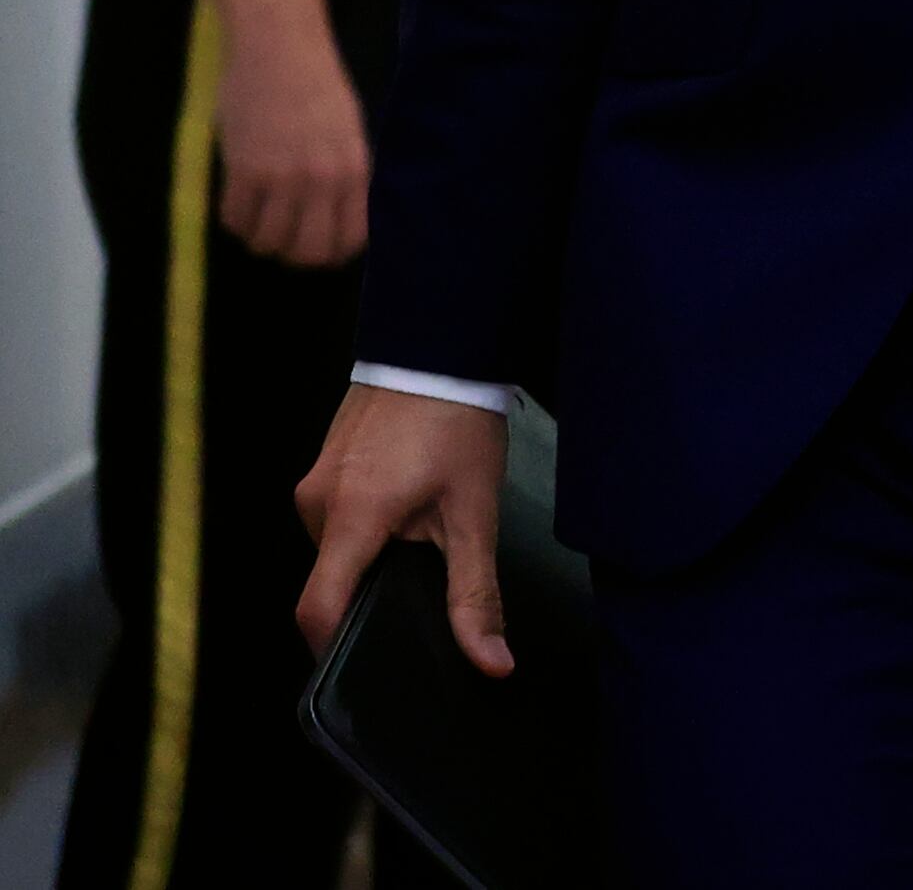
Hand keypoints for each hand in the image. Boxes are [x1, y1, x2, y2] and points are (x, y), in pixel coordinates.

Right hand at [215, 11, 371, 266]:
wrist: (279, 48)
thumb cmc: (317, 84)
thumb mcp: (347, 130)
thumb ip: (343, 172)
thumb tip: (333, 214)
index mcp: (354, 169)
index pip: (350, 237)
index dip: (333, 253)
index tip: (319, 250)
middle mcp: (322, 179)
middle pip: (308, 250)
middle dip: (294, 255)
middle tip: (283, 244)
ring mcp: (282, 176)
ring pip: (268, 240)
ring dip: (260, 240)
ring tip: (258, 225)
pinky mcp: (244, 169)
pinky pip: (235, 218)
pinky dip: (235, 221)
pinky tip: (239, 206)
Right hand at [294, 385, 511, 671]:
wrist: (440, 346)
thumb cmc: (458, 424)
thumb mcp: (476, 514)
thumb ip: (476, 593)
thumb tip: (492, 662)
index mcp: (350, 519)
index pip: (317, 611)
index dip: (332, 651)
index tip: (361, 672)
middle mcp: (317, 504)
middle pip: (329, 581)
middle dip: (366, 598)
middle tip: (415, 602)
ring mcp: (314, 482)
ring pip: (335, 549)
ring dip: (370, 557)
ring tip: (420, 544)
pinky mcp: (323, 467)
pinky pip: (336, 517)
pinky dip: (366, 528)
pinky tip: (408, 511)